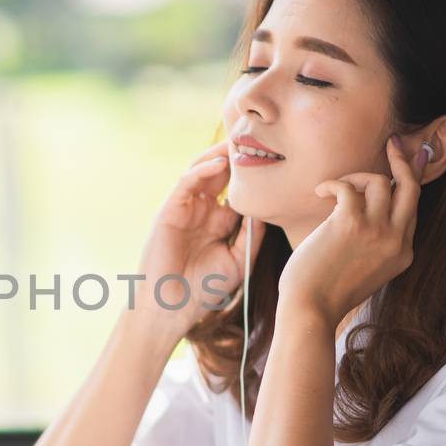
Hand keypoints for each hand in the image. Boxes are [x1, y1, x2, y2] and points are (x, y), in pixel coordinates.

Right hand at [133, 139, 265, 338]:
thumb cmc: (202, 290)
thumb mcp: (237, 260)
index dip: (252, 173)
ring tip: (240, 141)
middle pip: (220, 173)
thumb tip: (267, 209)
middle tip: (259, 137)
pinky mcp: (169, 210)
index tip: (276, 158)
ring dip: (220, 155)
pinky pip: (186, 183)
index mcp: (217, 221)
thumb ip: (251, 235)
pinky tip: (221, 165)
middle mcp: (201, 210)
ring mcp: (184, 209)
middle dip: (237, 155)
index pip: (236, 188)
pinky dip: (202, 171)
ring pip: (201, 171)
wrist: (170, 308)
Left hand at [276, 135, 426, 327]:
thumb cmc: (325, 291)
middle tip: (392, 143)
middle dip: (404, 161)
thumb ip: (372, 242)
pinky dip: (333, 184)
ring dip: (354, 178)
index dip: (407, 183)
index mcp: (403, 253)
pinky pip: (348, 187)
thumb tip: (361, 205)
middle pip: (412, 187)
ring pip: (380, 182)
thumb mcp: (362, 267)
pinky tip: (319, 192)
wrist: (309, 310)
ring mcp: (377, 232)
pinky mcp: (351, 224)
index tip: (403, 163)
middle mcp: (397, 241)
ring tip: (332, 190)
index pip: (412, 208)